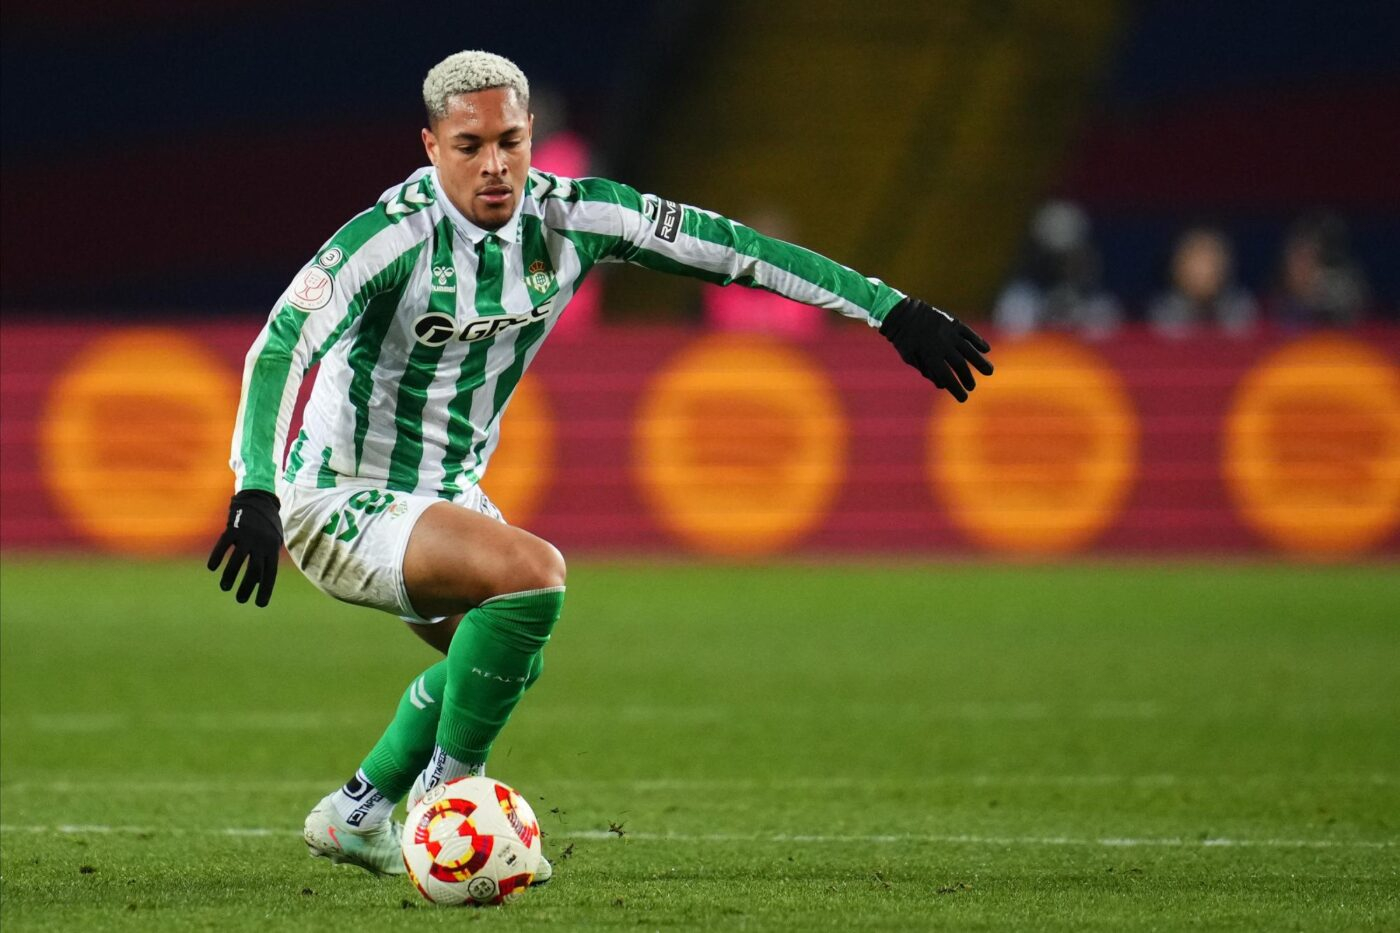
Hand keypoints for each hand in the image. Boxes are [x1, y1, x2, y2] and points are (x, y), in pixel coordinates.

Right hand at [206, 490, 282, 606]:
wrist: (260, 498)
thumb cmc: (267, 524)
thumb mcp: (273, 540)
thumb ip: (267, 558)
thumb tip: (260, 581)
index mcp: (272, 548)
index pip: (270, 573)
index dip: (265, 589)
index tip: (260, 604)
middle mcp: (261, 543)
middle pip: (254, 570)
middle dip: (247, 587)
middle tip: (240, 600)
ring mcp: (247, 535)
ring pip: (238, 560)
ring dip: (231, 576)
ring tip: (226, 588)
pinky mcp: (234, 528)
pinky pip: (224, 545)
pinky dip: (217, 556)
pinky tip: (212, 568)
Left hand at [879, 298, 993, 401]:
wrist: (902, 313)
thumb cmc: (904, 339)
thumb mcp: (910, 358)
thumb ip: (927, 371)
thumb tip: (943, 385)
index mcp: (929, 355)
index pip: (946, 376)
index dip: (956, 388)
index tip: (963, 398)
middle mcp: (942, 344)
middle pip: (959, 364)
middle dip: (967, 377)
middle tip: (972, 387)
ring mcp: (949, 332)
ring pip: (969, 349)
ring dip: (980, 361)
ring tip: (989, 371)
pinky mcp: (953, 322)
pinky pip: (969, 333)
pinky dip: (978, 341)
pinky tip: (986, 349)